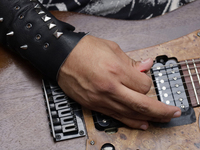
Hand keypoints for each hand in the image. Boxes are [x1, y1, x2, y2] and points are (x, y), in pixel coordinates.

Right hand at [57, 35, 180, 129]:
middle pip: (142, 104)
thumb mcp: (111, 48)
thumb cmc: (83, 49)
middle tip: (172, 113)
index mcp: (115, 70)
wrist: (60, 56)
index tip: (145, 79)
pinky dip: (130, 121)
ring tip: (161, 120)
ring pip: (130, 114)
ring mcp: (100, 99)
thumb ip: (131, 61)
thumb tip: (145, 66)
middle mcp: (109, 87)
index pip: (143, 84)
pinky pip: (115, 116)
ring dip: (148, 118)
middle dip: (160, 110)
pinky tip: (140, 124)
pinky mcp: (93, 105)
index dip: (148, 83)